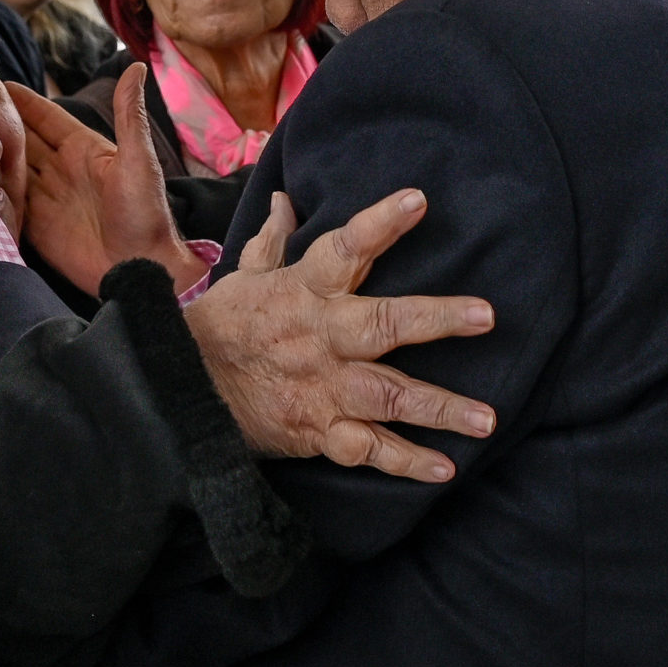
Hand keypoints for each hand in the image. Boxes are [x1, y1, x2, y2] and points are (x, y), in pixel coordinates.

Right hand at [14, 65, 206, 295]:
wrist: (141, 269)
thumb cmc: (146, 214)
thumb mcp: (138, 160)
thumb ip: (129, 115)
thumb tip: (135, 65)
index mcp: (84, 149)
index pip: (46, 117)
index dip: (23, 100)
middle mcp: (61, 169)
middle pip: (23, 140)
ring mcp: (47, 198)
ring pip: (11, 169)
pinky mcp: (37, 226)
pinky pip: (8, 202)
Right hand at [183, 189, 495, 481]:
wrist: (181, 392)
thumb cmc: (221, 330)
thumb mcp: (243, 280)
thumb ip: (272, 241)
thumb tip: (283, 198)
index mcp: (304, 291)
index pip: (344, 247)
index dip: (380, 223)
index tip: (418, 200)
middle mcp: (321, 338)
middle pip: (382, 325)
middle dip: (434, 320)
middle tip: (485, 316)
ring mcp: (323, 388)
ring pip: (388, 397)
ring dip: (439, 409)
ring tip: (487, 419)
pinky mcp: (319, 431)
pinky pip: (368, 450)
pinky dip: (405, 462)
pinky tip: (444, 468)